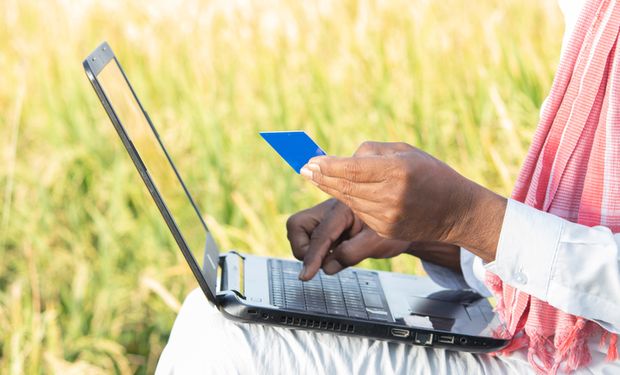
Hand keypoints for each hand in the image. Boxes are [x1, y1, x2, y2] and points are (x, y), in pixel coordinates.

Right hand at [286, 199, 411, 280]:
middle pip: (296, 225)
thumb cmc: (392, 231)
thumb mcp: (377, 244)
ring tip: (334, 256)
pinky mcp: (325, 226)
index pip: (320, 235)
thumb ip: (351, 254)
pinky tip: (334, 253)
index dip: (312, 257)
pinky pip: (308, 238)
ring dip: (309, 249)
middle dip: (303, 248)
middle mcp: (330, 209)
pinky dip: (316, 250)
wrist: (401, 225)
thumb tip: (326, 267)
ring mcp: (325, 217)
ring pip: (298, 232)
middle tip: (323, 261)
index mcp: (344, 209)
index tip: (305, 276)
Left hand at [300, 142, 506, 261]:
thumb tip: (344, 159)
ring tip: (317, 176)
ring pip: (348, 201)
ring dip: (331, 188)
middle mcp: (390, 196)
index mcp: (397, 172)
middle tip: (304, 168)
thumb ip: (373, 153)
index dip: (328, 166)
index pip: (352, 169)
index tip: (310, 162)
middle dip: (321, 177)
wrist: (456, 210)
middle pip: (345, 187)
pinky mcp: (385, 230)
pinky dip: (348, 201)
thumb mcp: (406, 152)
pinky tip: (341, 191)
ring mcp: (387, 216)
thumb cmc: (432, 174)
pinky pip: (358, 214)